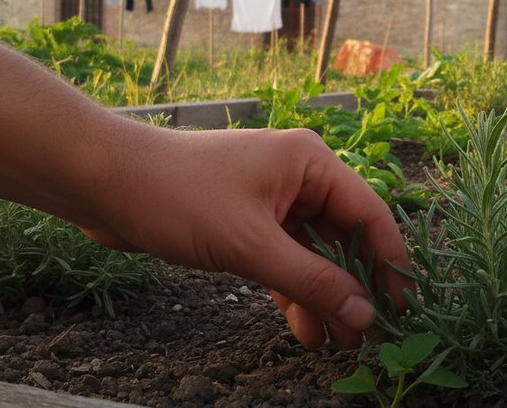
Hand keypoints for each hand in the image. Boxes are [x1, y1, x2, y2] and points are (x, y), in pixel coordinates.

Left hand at [77, 123, 411, 349]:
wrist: (104, 182)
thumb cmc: (177, 196)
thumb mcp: (251, 246)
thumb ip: (312, 281)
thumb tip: (364, 314)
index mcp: (310, 163)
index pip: (369, 216)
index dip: (389, 264)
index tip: (402, 310)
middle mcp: (297, 176)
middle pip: (344, 236)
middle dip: (355, 287)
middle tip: (370, 337)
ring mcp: (270, 199)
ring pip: (313, 253)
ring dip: (323, 296)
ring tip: (338, 344)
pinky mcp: (245, 221)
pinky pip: (283, 259)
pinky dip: (293, 291)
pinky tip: (304, 328)